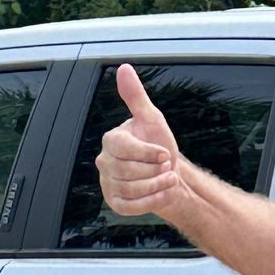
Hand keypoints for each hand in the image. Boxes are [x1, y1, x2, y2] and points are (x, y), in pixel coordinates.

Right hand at [96, 64, 186, 216]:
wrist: (169, 175)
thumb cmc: (159, 146)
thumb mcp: (152, 119)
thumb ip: (136, 97)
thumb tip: (124, 68)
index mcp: (111, 140)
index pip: (123, 147)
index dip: (147, 152)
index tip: (164, 153)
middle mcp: (105, 162)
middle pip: (129, 170)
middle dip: (155, 170)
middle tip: (167, 166)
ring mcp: (108, 183)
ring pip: (132, 189)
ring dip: (157, 185)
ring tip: (169, 178)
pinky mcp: (116, 203)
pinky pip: (131, 206)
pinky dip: (152, 201)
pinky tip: (164, 192)